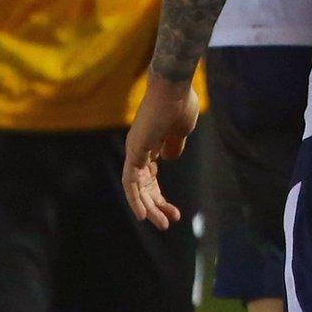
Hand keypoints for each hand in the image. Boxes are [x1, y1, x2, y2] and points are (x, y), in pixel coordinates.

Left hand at [122, 74, 199, 230]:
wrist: (174, 87)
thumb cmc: (180, 104)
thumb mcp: (181, 131)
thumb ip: (174, 146)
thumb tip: (169, 158)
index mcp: (149, 146)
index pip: (150, 178)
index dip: (160, 196)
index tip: (174, 212)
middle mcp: (138, 150)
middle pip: (143, 187)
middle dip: (156, 206)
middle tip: (168, 223)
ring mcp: (134, 150)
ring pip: (136, 188)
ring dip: (147, 207)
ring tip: (161, 224)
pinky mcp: (134, 151)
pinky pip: (130, 181)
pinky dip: (135, 198)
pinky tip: (144, 213)